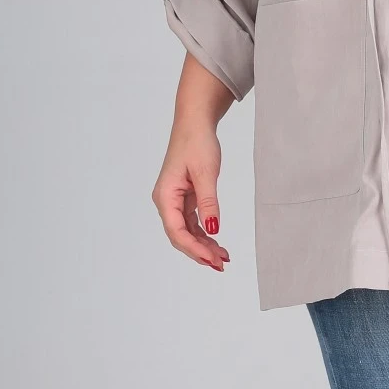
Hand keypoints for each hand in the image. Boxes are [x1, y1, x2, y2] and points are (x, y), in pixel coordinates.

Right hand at [153, 117, 229, 269]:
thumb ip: (209, 203)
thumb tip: (213, 229)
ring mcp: (174, 200)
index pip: (176, 231)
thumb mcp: (206, 173)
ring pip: (186, 232)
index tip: (213, 259)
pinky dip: (204, 233)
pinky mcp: (184, 198)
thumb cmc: (197, 143)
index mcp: (165, 196)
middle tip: (221, 264)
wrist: (195, 124)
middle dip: (199, 252)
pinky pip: (191, 222)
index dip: (194, 248)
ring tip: (223, 257)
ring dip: (203, 245)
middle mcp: (166, 201)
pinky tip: (216, 242)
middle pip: (179, 236)